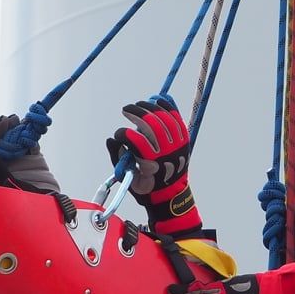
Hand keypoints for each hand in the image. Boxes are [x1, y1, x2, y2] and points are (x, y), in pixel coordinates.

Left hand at [0, 113, 59, 193]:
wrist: (49, 200)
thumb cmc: (25, 197)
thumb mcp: (6, 182)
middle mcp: (4, 165)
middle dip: (0, 130)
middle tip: (6, 120)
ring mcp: (18, 160)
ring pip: (9, 140)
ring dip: (11, 128)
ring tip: (15, 119)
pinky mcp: (31, 157)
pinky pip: (25, 141)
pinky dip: (25, 132)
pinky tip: (25, 124)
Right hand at [106, 95, 201, 234]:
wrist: (170, 194)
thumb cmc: (145, 186)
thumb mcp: (127, 177)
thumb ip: (117, 157)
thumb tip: (111, 139)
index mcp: (150, 164)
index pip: (136, 141)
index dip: (124, 134)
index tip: (118, 134)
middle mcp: (166, 153)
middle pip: (151, 125)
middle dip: (136, 113)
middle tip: (125, 109)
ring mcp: (177, 145)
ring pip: (164, 119)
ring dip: (150, 107)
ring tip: (139, 104)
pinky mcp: (183, 140)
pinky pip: (176, 119)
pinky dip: (168, 107)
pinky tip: (157, 100)